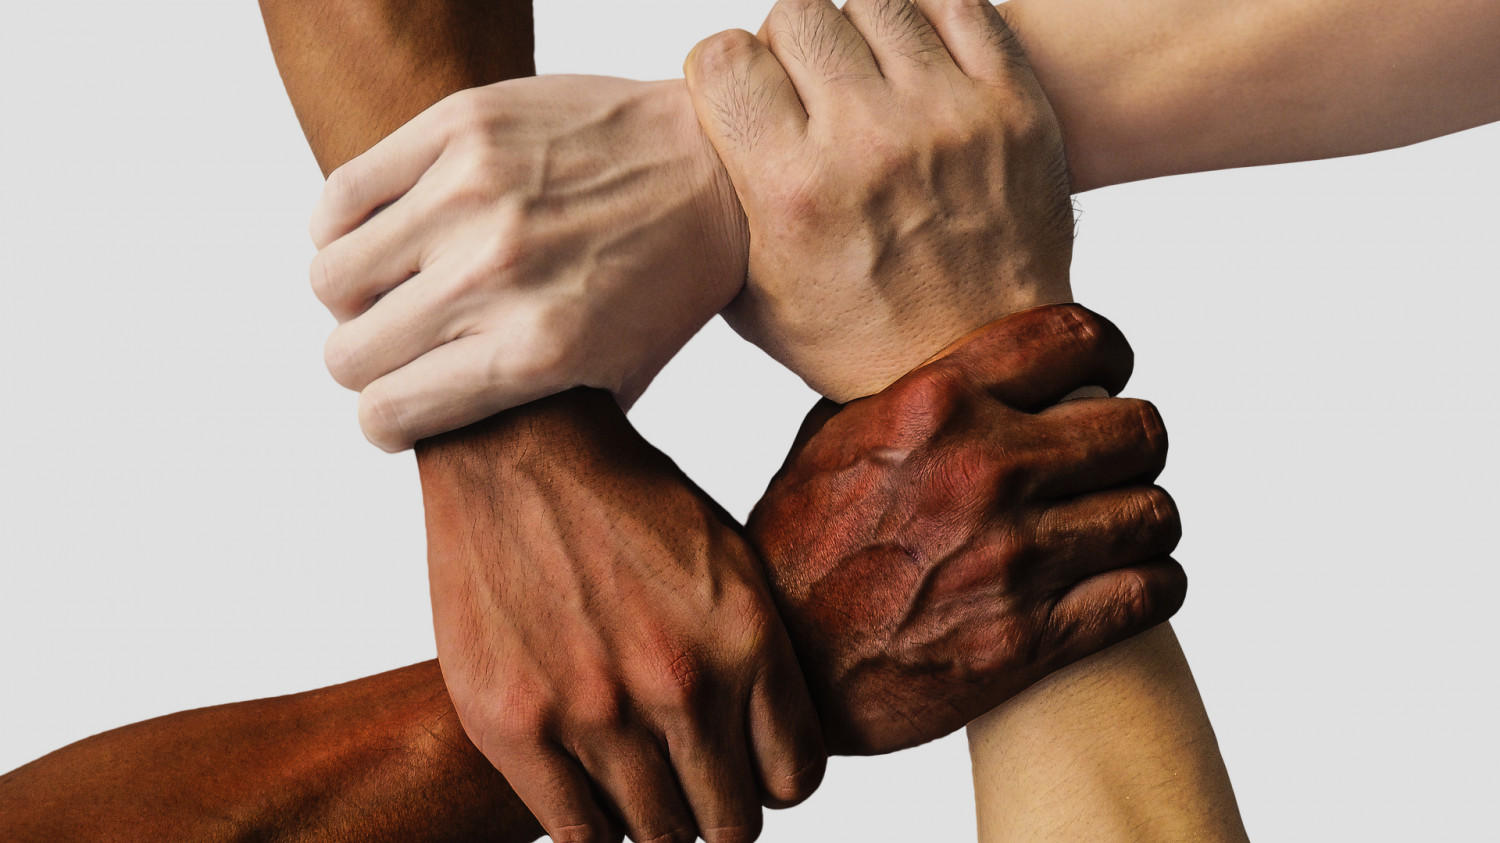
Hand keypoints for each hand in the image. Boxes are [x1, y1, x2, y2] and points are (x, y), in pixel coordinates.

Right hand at [309, 76, 744, 450]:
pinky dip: (345, 223)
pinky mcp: (460, 127)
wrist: (721, 168)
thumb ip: (534, 420)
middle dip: (367, 363)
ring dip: (355, 293)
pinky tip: (389, 230)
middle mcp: (495, 276)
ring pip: (329, 275)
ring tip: (396, 284)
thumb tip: (448, 445)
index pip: (387, 413)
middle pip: (347, 353)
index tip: (399, 410)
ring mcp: (472, 195)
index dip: (386, 421)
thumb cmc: (669, 281)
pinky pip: (342, 194)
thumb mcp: (619, 377)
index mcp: (535, 351)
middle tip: (403, 344)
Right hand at [418, 389, 823, 842]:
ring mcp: (595, 711)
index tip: (746, 763)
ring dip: (655, 815)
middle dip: (717, 805)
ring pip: (659, 836)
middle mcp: (681, 684)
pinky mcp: (515, 726)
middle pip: (730, 823)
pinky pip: (581, 838)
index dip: (772, 780)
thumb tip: (780, 751)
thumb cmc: (629, 502)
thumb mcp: (730, 559)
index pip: (795, 780)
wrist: (517, 446)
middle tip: (689, 773)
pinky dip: (596, 829)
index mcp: (747, 639)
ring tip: (637, 771)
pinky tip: (592, 789)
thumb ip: (760, 656)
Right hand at [685, 0, 1074, 399]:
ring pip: (873, 1)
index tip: (741, 96)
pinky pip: (959, 5)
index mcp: (794, 191)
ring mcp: (948, 117)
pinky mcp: (1012, 105)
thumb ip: (720, 213)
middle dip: (787, 47)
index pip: (724, 57)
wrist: (983, 367)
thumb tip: (688, 148)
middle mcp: (868, 143)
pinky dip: (927, 20)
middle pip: (796, 14)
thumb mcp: (756, 299)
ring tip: (865, 79)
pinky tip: (915, 63)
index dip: (724, 71)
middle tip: (806, 92)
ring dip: (857, 32)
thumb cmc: (862, 339)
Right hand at [746, 305, 1186, 753]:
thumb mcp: (832, 438)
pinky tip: (1127, 582)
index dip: (1111, 353)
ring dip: (1144, 520)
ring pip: (1155, 512)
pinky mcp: (1032, 637)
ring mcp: (1013, 557)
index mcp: (936, 403)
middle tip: (1111, 464)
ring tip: (1120, 528)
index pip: (1078, 338)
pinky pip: (1152, 591)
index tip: (1109, 376)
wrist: (781, 668)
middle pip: (1138, 429)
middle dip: (1132, 445)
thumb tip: (981, 363)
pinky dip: (1154, 585)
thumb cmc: (798, 547)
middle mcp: (983, 470)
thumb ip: (913, 393)